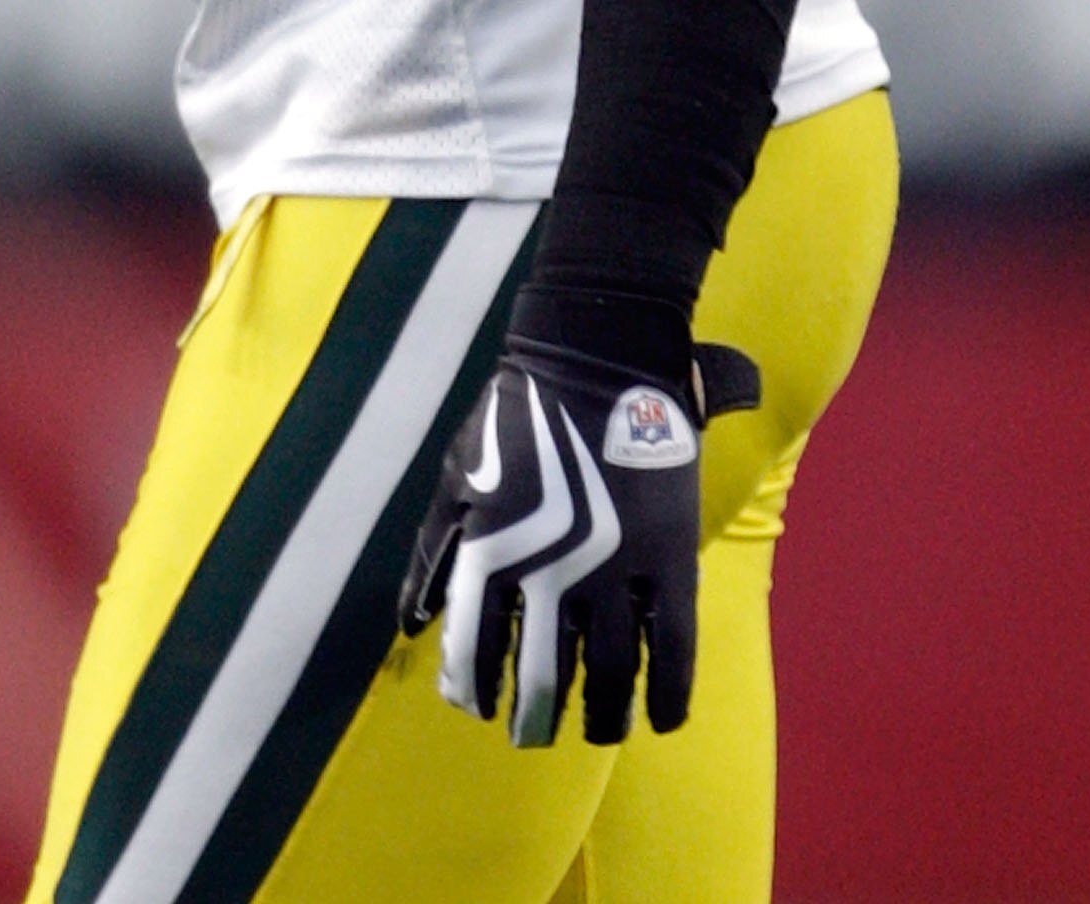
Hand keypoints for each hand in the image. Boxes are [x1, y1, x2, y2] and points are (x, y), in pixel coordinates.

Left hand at [399, 333, 759, 748]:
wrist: (596, 355)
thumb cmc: (514, 415)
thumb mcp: (457, 477)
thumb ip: (433, 553)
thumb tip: (413, 624)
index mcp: (493, 551)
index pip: (478, 648)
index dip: (473, 687)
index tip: (475, 706)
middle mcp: (553, 573)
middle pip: (546, 676)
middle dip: (535, 716)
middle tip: (531, 734)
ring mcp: (618, 569)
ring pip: (612, 674)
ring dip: (601, 715)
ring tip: (595, 730)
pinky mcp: (671, 559)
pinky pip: (676, 648)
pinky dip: (669, 694)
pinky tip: (661, 719)